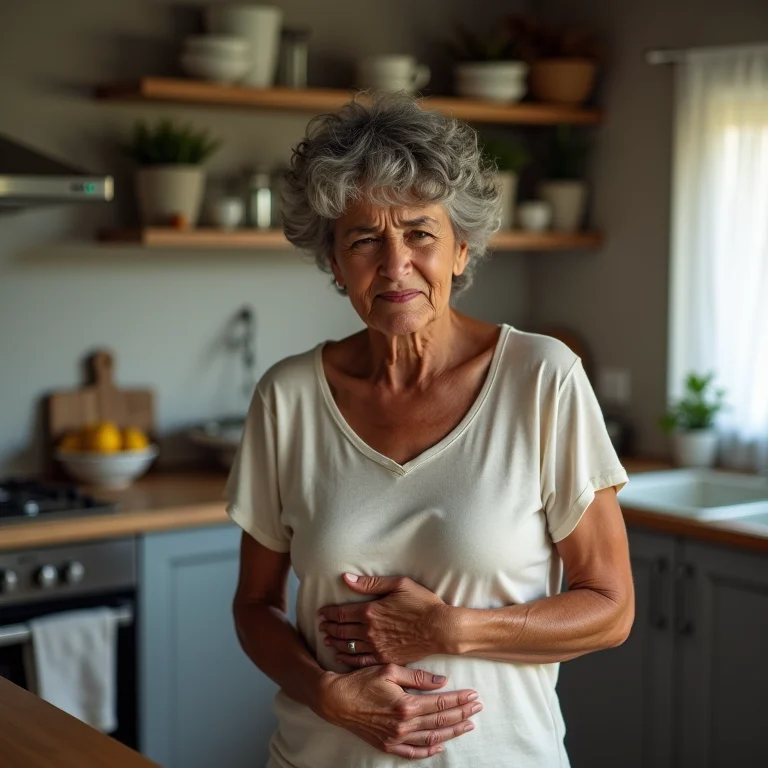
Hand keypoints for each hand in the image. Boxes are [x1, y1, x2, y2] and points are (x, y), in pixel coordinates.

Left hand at [319, 574, 449, 666]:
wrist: (440, 629)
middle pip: (341, 630)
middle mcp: (369, 631)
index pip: (341, 613)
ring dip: (335, 642)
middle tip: (321, 626)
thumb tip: (346, 578)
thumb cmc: (422, 604)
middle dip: (329, 627)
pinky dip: (347, 659)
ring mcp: (376, 647)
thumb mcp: (398, 585)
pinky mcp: (385, 658)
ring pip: (348, 646)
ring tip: (327, 639)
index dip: (329, 613)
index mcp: (370, 611)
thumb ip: (370, 583)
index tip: (321, 613)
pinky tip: (341, 656)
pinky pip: (360, 661)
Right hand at [320, 664, 481, 759]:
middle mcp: (403, 725)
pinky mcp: (387, 745)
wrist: (335, 700)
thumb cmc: (361, 680)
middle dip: (462, 714)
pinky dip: (428, 750)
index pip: (441, 703)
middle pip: (440, 721)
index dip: (459, 700)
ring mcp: (395, 738)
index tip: (474, 695)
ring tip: (467, 725)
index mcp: (406, 705)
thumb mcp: (389, 670)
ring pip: (431, 738)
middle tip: (478, 708)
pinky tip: (440, 745)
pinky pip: (412, 752)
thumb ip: (417, 677)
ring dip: (452, 732)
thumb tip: (442, 681)